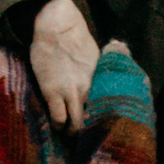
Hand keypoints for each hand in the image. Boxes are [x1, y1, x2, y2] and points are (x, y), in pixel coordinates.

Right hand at [30, 0, 98, 131]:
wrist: (57, 27)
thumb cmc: (76, 40)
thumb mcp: (98, 59)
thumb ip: (102, 76)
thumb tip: (108, 88)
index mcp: (102, 81)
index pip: (110, 110)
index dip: (106, 122)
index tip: (103, 128)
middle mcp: (90, 89)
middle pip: (96, 122)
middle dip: (91, 133)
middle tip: (86, 136)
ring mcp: (71, 92)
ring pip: (77, 125)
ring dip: (73, 132)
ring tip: (70, 133)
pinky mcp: (53, 92)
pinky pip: (59, 119)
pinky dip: (59, 125)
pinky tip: (58, 125)